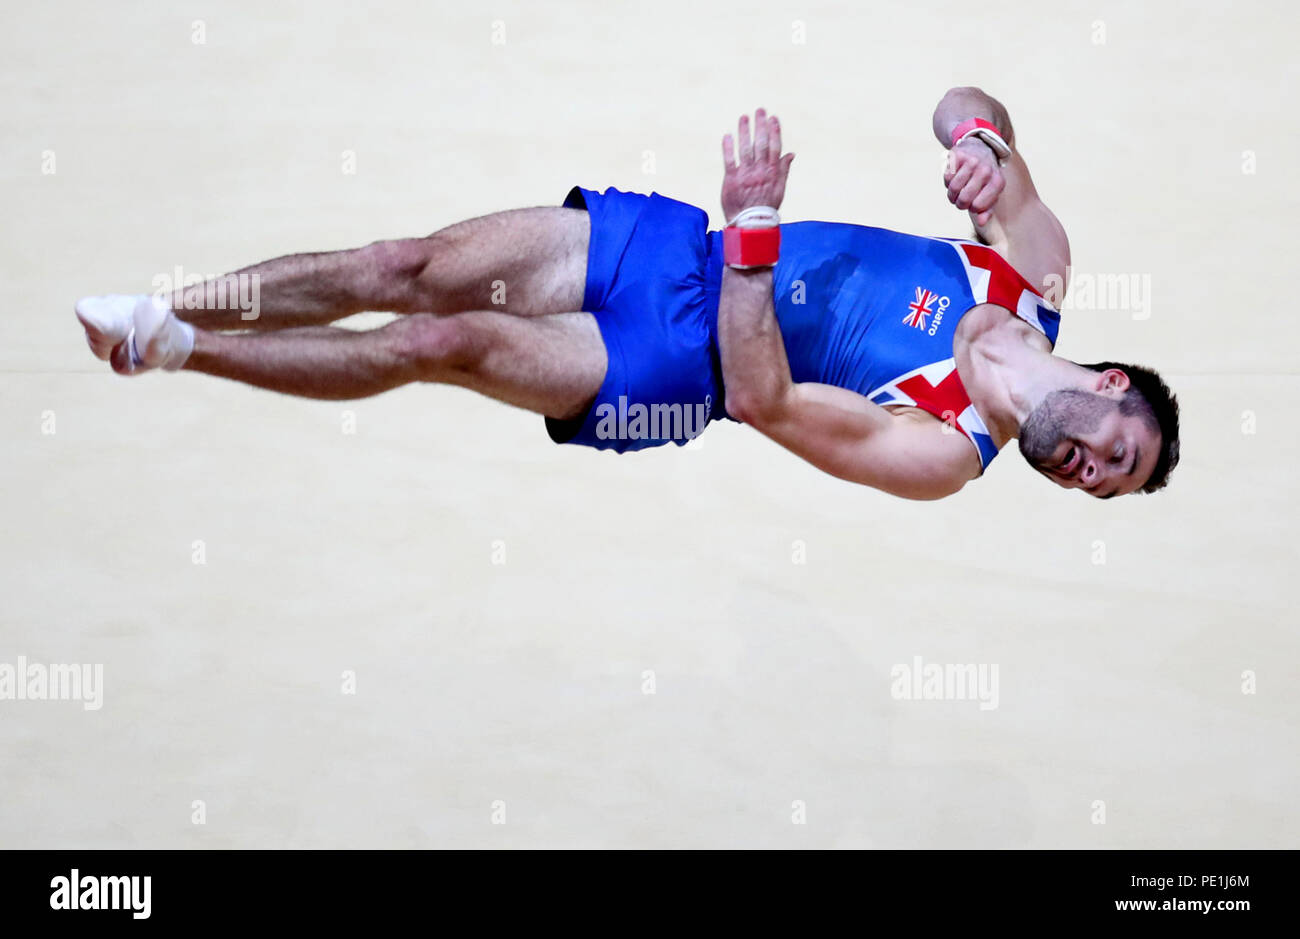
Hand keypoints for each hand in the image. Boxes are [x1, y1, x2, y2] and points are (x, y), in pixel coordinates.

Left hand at [721, 108, 794, 223]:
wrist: (750, 226)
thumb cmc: (765, 207)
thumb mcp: (780, 189)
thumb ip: (784, 170)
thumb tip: (791, 153)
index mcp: (772, 173)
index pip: (775, 147)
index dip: (774, 131)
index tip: (773, 118)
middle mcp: (760, 172)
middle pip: (761, 144)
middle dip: (761, 126)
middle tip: (760, 110)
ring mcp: (746, 175)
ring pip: (746, 149)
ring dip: (745, 131)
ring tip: (744, 117)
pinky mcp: (732, 180)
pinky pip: (729, 161)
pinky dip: (728, 148)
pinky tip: (728, 136)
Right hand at [944, 137, 1004, 226]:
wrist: (980, 146)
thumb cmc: (985, 175)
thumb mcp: (991, 191)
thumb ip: (987, 209)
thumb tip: (982, 222)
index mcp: (997, 182)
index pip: (977, 207)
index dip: (971, 208)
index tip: (973, 202)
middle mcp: (986, 170)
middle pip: (964, 199)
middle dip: (959, 203)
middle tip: (961, 198)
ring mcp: (972, 161)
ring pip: (953, 188)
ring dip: (952, 193)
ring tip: (957, 189)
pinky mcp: (958, 155)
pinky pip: (947, 177)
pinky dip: (947, 180)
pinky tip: (954, 176)